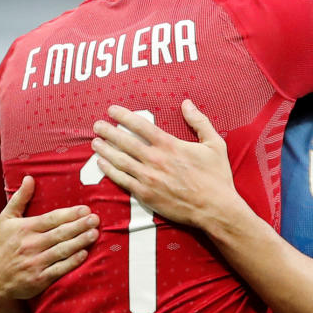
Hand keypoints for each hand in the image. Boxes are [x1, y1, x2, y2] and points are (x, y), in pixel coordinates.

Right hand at [0, 176, 98, 299]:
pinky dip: (72, 262)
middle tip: (96, 219)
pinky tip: (84, 254)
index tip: (85, 209)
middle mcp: (30, 245)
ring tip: (94, 233)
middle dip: (79, 226)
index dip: (69, 214)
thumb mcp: (6, 219)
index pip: (50, 219)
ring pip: (61, 250)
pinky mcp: (39, 279)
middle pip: (59, 234)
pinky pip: (58, 269)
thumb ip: (19, 198)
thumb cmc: (5, 244)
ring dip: (79, 242)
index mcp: (24, 228)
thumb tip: (29, 178)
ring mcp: (35, 263)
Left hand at [91, 100, 240, 228]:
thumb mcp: (215, 144)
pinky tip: (101, 163)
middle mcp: (156, 160)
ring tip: (94, 142)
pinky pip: (122, 180)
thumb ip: (199, 121)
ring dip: (105, 150)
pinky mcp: (146, 195)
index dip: (123, 116)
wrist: (215, 209)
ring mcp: (149, 178)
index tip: (112, 110)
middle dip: (108, 131)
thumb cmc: (217, 177)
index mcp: (170, 145)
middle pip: (125, 142)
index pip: (140, 126)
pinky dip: (110, 170)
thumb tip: (187, 103)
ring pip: (120, 160)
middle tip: (96, 125)